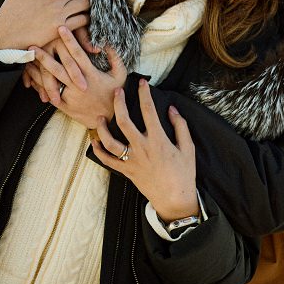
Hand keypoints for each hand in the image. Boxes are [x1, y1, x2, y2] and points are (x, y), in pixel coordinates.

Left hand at [29, 32, 124, 127]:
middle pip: (58, 67)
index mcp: (91, 75)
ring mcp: (71, 96)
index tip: (61, 28)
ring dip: (38, 69)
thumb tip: (106, 41)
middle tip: (33, 44)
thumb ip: (115, 57)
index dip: (69, 40)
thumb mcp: (120, 75)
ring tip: (28, 59)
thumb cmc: (115, 95)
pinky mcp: (65, 106)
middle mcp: (79, 85)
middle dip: (45, 55)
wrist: (110, 121)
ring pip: (51, 81)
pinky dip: (40, 86)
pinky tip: (31, 77)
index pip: (78, 54)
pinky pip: (50, 95)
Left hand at [91, 79, 198, 222]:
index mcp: (158, 140)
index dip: (144, 93)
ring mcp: (132, 160)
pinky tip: (95, 140)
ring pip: (111, 141)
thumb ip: (180, 126)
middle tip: (117, 91)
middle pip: (124, 121)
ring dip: (102, 128)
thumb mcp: (188, 148)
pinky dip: (99, 151)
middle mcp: (141, 148)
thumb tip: (172, 109)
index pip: (148, 110)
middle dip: (118, 103)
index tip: (142, 83)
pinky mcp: (126, 171)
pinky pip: (108, 161)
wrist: (175, 199)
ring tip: (100, 117)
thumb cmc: (184, 173)